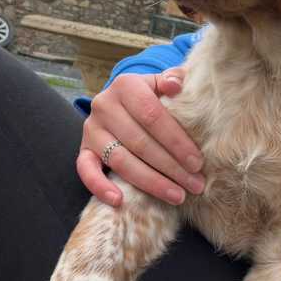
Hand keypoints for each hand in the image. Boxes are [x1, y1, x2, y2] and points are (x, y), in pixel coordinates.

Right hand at [77, 69, 204, 207]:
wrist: (123, 101)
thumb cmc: (152, 96)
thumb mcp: (162, 83)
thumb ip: (174, 80)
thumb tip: (176, 85)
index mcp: (126, 85)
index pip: (153, 115)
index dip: (176, 141)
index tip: (197, 162)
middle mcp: (104, 105)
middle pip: (139, 141)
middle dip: (171, 167)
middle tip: (195, 184)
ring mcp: (91, 129)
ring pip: (120, 160)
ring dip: (151, 182)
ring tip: (177, 195)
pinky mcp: (83, 149)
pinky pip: (85, 170)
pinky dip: (99, 187)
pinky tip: (119, 201)